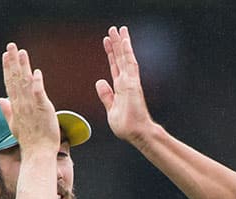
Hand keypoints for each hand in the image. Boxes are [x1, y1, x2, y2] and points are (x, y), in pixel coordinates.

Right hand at [0, 42, 59, 153]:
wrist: (38, 153)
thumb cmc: (29, 140)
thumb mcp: (14, 124)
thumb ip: (7, 110)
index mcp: (16, 106)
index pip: (10, 83)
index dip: (8, 68)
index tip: (6, 55)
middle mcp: (22, 104)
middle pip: (16, 79)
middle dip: (13, 62)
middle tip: (11, 46)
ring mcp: (31, 106)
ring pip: (26, 83)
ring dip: (24, 67)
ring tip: (22, 52)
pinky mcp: (43, 110)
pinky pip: (39, 94)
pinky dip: (37, 83)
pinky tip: (37, 73)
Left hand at [95, 25, 155, 145]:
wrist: (136, 133)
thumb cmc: (126, 125)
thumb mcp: (110, 109)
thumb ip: (105, 95)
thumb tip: (100, 82)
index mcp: (120, 88)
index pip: (114, 66)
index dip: (110, 54)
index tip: (107, 41)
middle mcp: (126, 82)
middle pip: (119, 59)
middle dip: (115, 44)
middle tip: (112, 29)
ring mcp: (130, 81)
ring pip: (125, 57)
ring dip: (122, 43)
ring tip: (118, 29)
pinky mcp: (133, 83)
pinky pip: (130, 63)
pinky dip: (127, 51)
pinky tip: (125, 40)